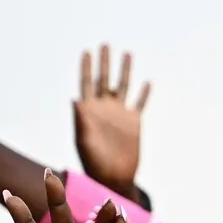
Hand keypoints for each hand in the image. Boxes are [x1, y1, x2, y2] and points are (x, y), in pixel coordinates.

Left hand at [74, 45, 150, 192]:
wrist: (113, 178)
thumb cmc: (94, 163)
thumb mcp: (84, 141)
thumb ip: (80, 120)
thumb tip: (75, 100)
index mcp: (89, 111)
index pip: (87, 83)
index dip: (86, 67)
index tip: (87, 52)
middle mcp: (105, 109)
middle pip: (104, 79)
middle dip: (105, 62)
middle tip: (105, 45)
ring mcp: (120, 115)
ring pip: (123, 87)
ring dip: (125, 71)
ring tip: (127, 53)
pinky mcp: (134, 123)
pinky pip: (140, 103)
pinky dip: (144, 93)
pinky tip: (147, 82)